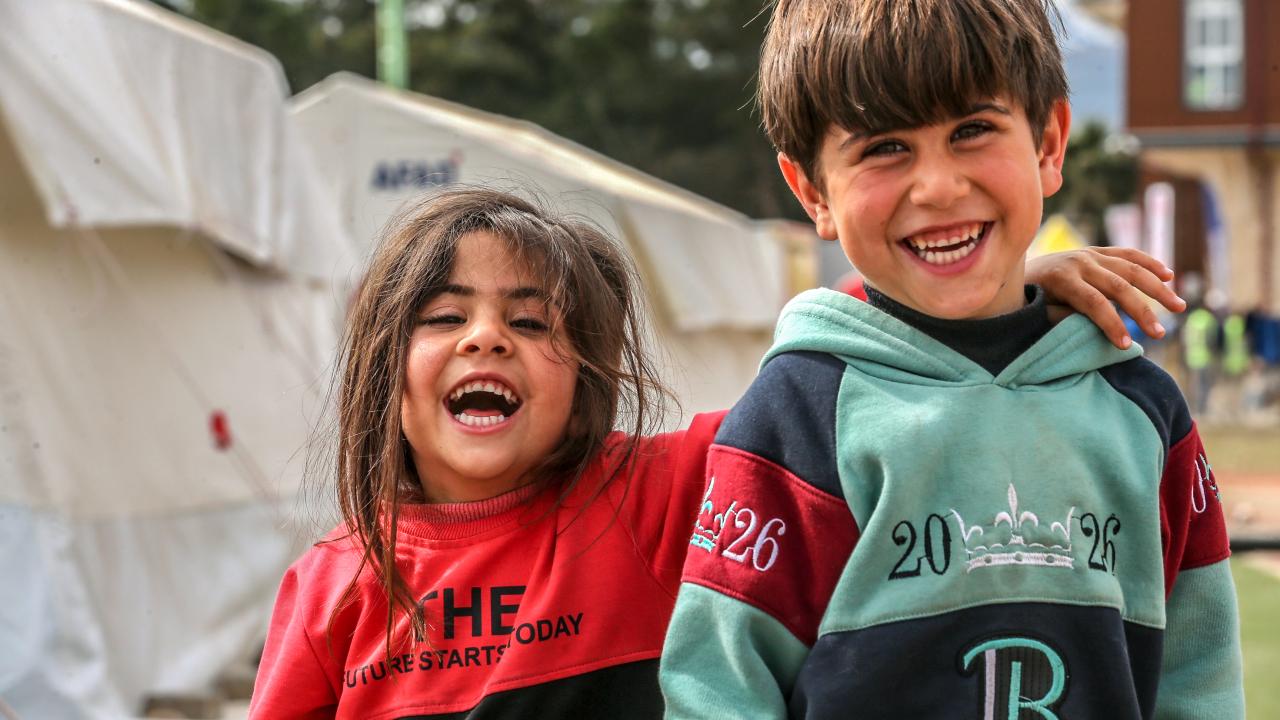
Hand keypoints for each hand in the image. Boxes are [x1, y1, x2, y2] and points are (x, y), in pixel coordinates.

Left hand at [1028, 247, 1186, 348]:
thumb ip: (1062, 317)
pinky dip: (1150, 264)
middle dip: (1141, 311)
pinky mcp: (1096, 251)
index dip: (1111, 324)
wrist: (1013, 268)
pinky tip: (1169, 276)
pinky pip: (1128, 254)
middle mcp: (1078, 262)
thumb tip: (1091, 327)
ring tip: (1178, 307)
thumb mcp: (1036, 311)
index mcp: (1061, 278)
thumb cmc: (1026, 298)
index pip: (1094, 303)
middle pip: (1118, 286)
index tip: (1126, 346)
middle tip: (1159, 334)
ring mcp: (1089, 254)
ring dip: (1157, 288)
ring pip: (1131, 268)